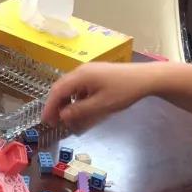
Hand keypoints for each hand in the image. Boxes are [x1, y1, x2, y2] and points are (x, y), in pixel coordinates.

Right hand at [42, 62, 159, 131]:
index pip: (57, 91)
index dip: (50, 107)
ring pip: (70, 86)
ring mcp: (89, 70)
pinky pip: (79, 85)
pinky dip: (75, 96)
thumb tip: (62, 115)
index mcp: (80, 76)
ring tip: (66, 116)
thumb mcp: (101, 105)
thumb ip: (79, 111)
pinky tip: (81, 106)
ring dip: (65, 101)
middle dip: (55, 104)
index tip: (46, 121)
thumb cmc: (123, 91)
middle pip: (61, 87)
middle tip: (53, 120)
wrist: (145, 78)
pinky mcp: (97, 73)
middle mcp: (81, 70)